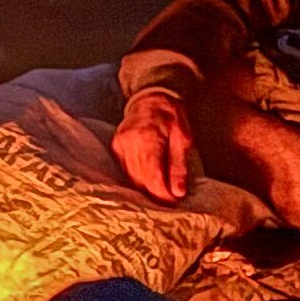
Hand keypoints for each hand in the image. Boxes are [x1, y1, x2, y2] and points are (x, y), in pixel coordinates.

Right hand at [113, 85, 198, 203]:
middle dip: (155, 194)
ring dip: (146, 189)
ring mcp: (119, 145)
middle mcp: (128, 143)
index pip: (152, 176)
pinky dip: (138, 179)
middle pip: (140, 180)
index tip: (174, 203)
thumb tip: (178, 192)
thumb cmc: (171, 115)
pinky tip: (149, 182)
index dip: (163, 194)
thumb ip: (179, 166)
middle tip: (170, 202)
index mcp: (147, 138)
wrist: (151, 97)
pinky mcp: (115, 147)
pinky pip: (126, 171)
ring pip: (131, 178)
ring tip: (161, 194)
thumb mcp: (184, 138)